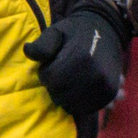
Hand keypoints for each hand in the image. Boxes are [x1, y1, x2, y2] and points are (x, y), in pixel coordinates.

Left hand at [23, 0, 131, 118]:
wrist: (106, 29)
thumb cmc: (76, 32)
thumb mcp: (56, 31)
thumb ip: (42, 44)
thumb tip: (27, 51)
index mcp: (79, 58)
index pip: (50, 79)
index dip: (47, 72)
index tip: (53, 63)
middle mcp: (94, 74)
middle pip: (61, 95)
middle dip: (56, 86)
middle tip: (63, 71)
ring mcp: (104, 86)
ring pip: (72, 105)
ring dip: (67, 96)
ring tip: (72, 79)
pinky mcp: (110, 93)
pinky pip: (87, 108)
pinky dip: (80, 103)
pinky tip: (80, 89)